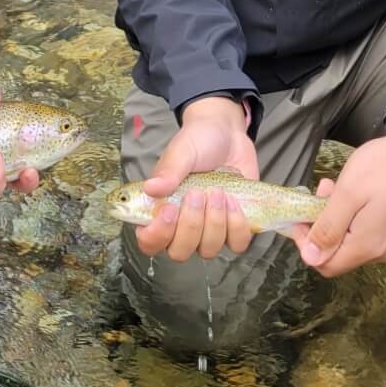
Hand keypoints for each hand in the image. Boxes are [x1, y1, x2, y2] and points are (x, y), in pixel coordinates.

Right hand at [131, 97, 257, 262]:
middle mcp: (181, 226)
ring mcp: (209, 230)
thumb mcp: (181, 152)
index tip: (169, 209)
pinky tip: (234, 202)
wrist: (228, 134)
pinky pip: (236, 244)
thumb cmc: (197, 142)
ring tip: (218, 192)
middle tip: (197, 194)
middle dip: (190, 225)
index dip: (157, 235)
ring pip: (208, 250)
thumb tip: (150, 188)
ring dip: (215, 222)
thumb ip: (168, 172)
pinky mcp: (234, 228)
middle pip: (179, 251)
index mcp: (160, 210)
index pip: (149, 242)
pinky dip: (236, 225)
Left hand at [293, 121, 385, 277]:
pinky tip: (371, 195)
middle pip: (345, 253)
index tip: (303, 216)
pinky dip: (367, 220)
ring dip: (347, 220)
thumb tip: (311, 258)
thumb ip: (329, 228)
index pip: (327, 265)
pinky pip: (382, 236)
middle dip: (327, 225)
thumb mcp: (348, 192)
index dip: (308, 245)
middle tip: (326, 190)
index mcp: (369, 246)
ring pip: (362, 244)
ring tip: (347, 188)